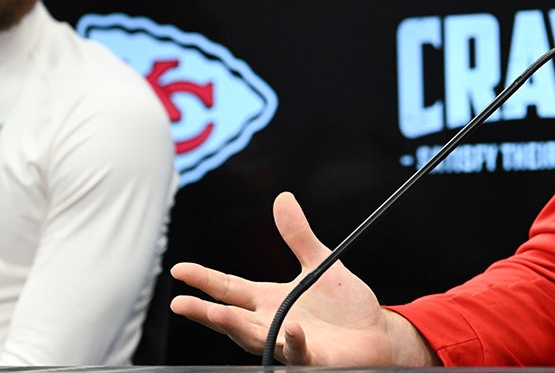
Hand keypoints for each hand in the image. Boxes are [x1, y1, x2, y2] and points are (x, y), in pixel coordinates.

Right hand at [170, 191, 412, 365]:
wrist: (377, 334)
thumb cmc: (345, 306)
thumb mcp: (319, 263)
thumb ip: (298, 236)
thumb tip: (282, 197)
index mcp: (268, 301)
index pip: (229, 288)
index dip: (203, 279)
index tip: (178, 270)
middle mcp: (272, 324)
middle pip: (231, 318)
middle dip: (204, 312)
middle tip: (179, 304)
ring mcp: (289, 343)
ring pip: (255, 337)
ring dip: (235, 327)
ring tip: (215, 313)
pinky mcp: (313, 358)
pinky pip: (299, 352)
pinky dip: (294, 342)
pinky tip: (292, 329)